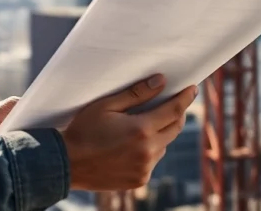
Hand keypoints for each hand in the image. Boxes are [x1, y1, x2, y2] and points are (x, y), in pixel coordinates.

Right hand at [61, 74, 195, 191]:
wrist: (68, 164)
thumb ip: (136, 94)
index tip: (192, 89)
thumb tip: (161, 81)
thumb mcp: (107, 105)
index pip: (174, 111)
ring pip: (164, 145)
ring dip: (161, 133)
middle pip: (175, 128)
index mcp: (141, 130)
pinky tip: (133, 144)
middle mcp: (148, 152)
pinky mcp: (139, 180)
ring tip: (145, 124)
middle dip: (177, 114)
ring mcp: (145, 169)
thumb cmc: (84, 130)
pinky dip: (150, 150)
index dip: (185, 98)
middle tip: (174, 102)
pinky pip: (153, 160)